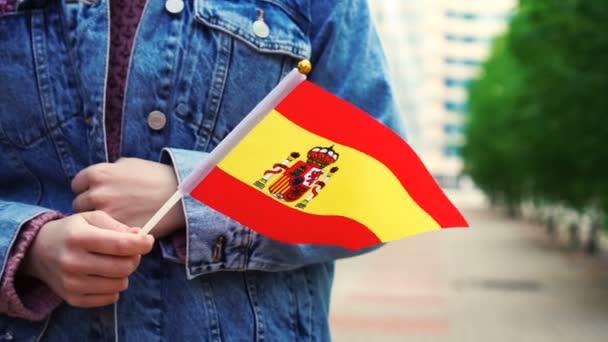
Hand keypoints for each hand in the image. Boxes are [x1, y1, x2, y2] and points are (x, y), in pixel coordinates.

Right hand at [22, 211, 153, 307]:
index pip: (121, 245)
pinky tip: (104, 276)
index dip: (142, 244)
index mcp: (79, 237)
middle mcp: (73, 262)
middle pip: (124, 267)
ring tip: (114, 263)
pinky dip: (114, 287)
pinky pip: (110, 298)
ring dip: (124, 273)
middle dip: (134, 258)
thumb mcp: (91, 218)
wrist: (38, 251)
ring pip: (120, 284)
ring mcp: (71, 283)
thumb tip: (140, 237)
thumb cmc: (72, 231)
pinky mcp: (73, 298)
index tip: (148, 240)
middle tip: (130, 252)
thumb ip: (117, 226)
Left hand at [71, 158, 184, 237]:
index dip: (87, 189)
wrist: (179, 195)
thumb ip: (107, 171)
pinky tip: (120, 229)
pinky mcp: (116, 231)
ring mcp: (106, 214)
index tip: (97, 194)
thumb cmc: (156, 177)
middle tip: (107, 209)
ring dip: (98, 223)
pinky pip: (104, 235)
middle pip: (80, 205)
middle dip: (91, 207)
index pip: (77, 185)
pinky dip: (109, 234)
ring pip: (90, 223)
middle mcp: (97, 193)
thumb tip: (96, 180)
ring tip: (112, 221)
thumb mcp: (128, 164)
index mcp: (98, 173)